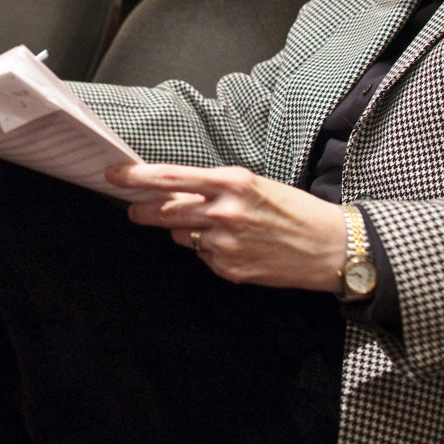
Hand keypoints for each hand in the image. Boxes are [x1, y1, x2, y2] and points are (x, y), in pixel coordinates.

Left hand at [109, 162, 348, 291]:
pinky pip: (202, 256)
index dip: (136, 176)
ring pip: (180, 234)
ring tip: (215, 226)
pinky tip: (236, 247)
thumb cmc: (293, 210)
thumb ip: (214, 188)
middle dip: (142, 210)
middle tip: (134, 209)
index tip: (113, 174)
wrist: (330, 247)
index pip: (170, 177)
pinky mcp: (229, 269)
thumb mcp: (255, 185)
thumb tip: (175, 192)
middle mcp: (224, 212)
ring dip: (184, 229)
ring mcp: (224, 244)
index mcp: (231, 182)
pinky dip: (208, 250)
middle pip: (163, 210)